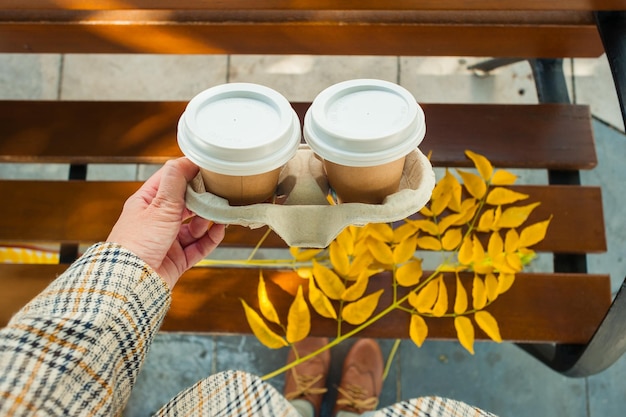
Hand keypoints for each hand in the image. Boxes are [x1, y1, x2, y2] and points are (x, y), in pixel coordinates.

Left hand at [107, 158, 224, 288]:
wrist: (131, 281)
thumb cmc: (137, 242)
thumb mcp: (159, 206)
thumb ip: (174, 183)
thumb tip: (185, 160)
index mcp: (147, 203)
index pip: (170, 180)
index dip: (189, 173)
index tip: (208, 168)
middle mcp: (157, 220)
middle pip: (186, 204)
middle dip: (202, 199)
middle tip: (218, 193)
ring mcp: (168, 240)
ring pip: (195, 225)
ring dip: (207, 220)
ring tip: (216, 216)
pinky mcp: (178, 259)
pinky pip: (199, 246)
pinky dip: (211, 238)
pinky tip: (219, 230)